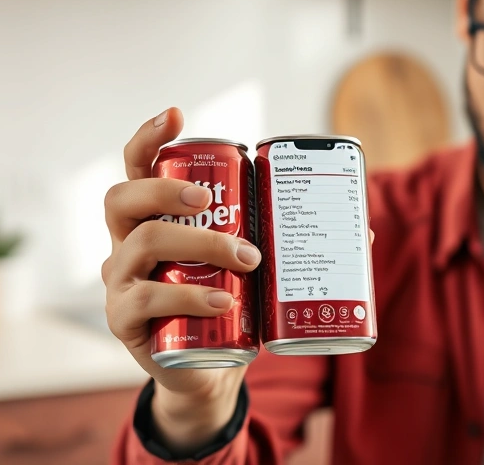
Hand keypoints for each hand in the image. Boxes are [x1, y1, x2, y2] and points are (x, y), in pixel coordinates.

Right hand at [102, 108, 262, 451]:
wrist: (206, 371)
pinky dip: (190, 297)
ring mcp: (119, 283)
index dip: (148, 137)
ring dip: (200, 244)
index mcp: (153, 220)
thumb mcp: (255, 269)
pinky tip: (225, 303)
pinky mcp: (125, 322)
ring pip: (141, 245)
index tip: (176, 113)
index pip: (136, 167)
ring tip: (247, 258)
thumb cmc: (229, 305)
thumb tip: (364, 230)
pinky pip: (147, 299)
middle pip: (124, 198)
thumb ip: (296, 243)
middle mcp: (125, 244)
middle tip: (211, 200)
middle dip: (166, 189)